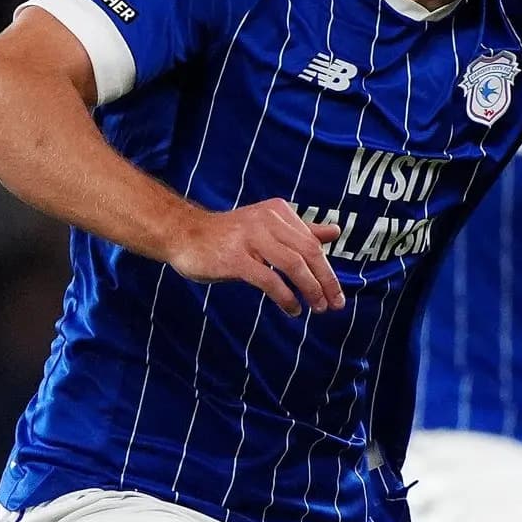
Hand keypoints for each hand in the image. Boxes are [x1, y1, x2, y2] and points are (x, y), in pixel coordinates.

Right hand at [169, 199, 344, 314]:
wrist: (184, 234)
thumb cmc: (230, 235)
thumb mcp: (268, 227)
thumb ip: (301, 231)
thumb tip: (335, 231)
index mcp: (278, 212)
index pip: (313, 243)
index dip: (328, 270)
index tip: (337, 294)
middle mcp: (266, 221)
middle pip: (309, 253)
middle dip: (325, 281)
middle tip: (334, 304)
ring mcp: (250, 239)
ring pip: (293, 265)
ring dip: (310, 290)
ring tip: (317, 308)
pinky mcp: (235, 258)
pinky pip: (270, 280)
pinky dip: (286, 297)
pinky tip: (292, 309)